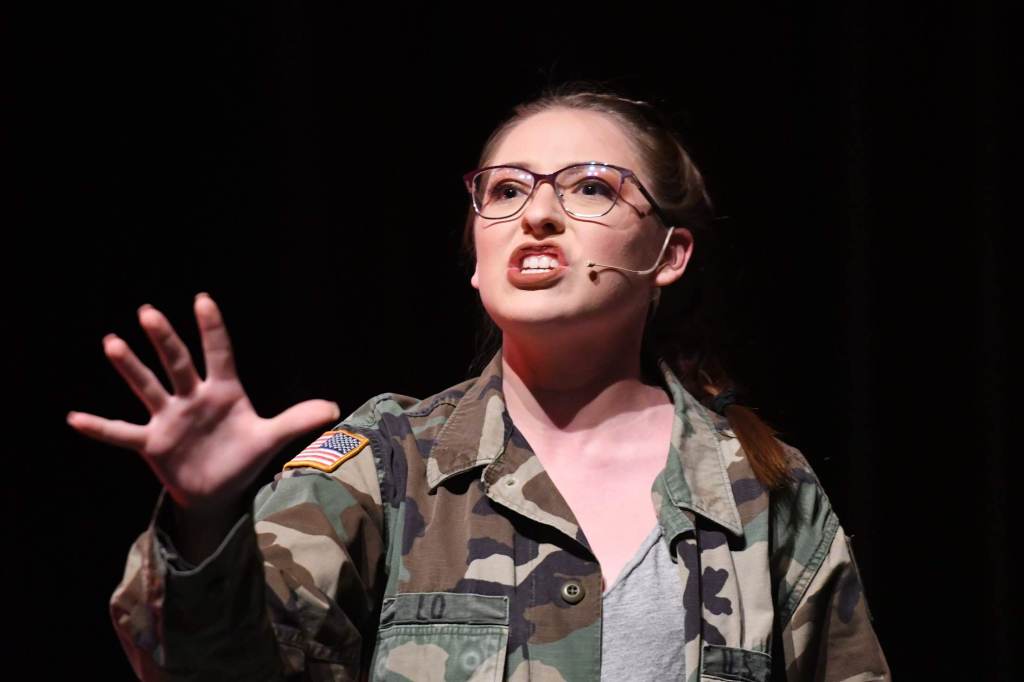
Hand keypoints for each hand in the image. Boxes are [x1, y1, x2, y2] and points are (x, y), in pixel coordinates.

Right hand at [67, 293, 340, 514]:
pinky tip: (73, 418)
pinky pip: (122, 434)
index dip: (212, 329)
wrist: (219, 491)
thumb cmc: (242, 456)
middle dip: (165, 339)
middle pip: (178, 363)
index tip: (202, 299)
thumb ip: (298, 419)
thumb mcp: (271, 437)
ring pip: (148, 388)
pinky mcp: (154, 444)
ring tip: (111, 342)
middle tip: (149, 312)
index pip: (219, 353)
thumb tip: (335, 407)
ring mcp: (170, 419)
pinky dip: (100, 428)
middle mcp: (193, 398)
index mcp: (224, 391)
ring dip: (130, 368)